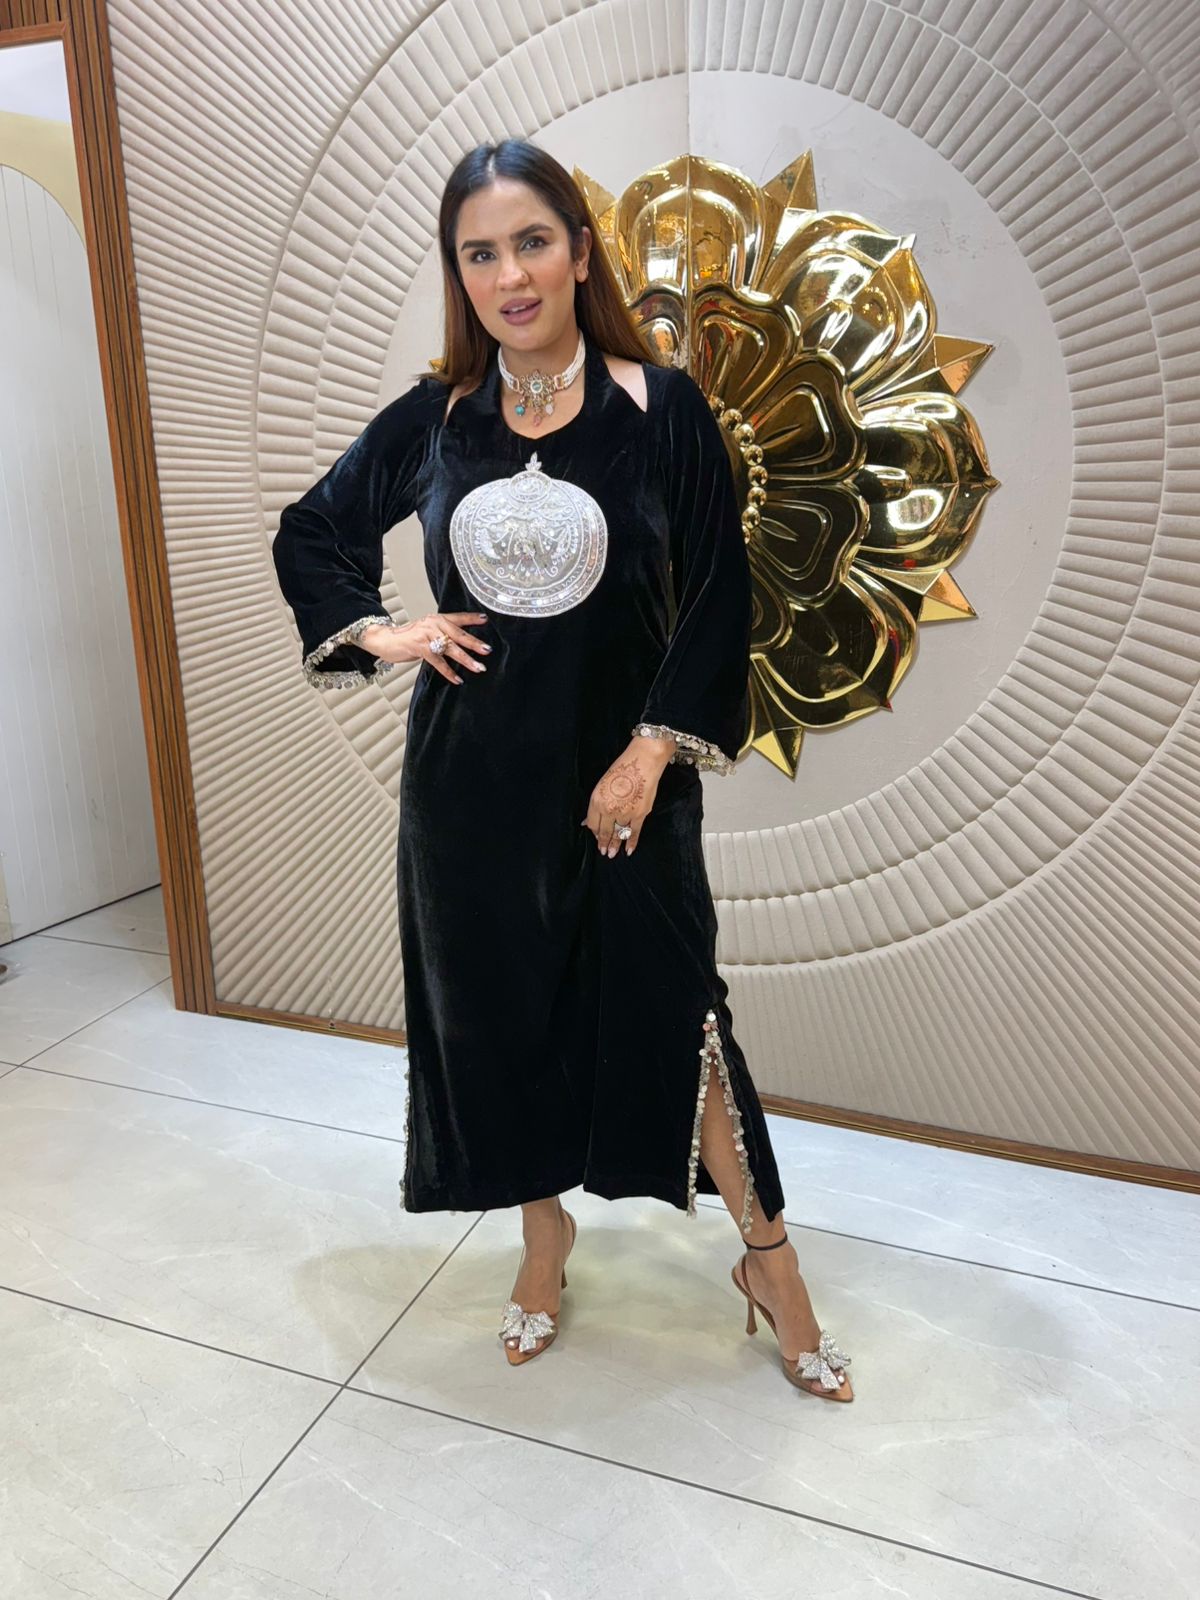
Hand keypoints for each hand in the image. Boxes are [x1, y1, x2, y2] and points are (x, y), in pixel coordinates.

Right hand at [360, 611, 489, 684]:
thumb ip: (442, 633)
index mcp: (437, 618)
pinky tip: (457, 679)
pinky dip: (448, 672)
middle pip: (457, 634)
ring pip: (450, 648)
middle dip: (474, 643)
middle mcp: (433, 624)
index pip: (458, 618)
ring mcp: (426, 635)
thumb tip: (461, 643)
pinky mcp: (419, 647)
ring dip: (466, 660)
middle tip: (487, 650)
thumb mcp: (427, 630)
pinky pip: (438, 661)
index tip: (485, 620)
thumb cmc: (408, 638)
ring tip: (478, 668)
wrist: (386, 640)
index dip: (472, 618)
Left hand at [582, 735, 674, 857]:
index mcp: (597, 800)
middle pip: (604, 831)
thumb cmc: (622, 769)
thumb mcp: (602, 784)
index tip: (596, 836)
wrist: (643, 762)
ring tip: (612, 854)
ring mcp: (625, 813)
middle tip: (603, 852)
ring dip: (615, 845)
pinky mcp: (640, 814)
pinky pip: (633, 833)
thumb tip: (588, 821)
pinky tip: (628, 851)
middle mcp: (609, 809)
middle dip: (603, 843)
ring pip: (618, 834)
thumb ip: (596, 804)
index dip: (594, 832)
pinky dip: (630, 843)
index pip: (593, 823)